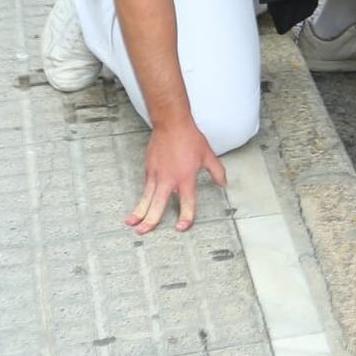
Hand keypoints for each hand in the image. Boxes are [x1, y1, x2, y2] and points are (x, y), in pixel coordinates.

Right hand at [127, 119, 226, 234]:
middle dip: (150, 220)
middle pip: (157, 204)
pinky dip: (142, 197)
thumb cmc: (190, 138)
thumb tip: (223, 183)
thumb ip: (217, 172)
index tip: (182, 227)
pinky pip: (146, 187)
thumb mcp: (208, 156)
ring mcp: (156, 174)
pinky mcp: (148, 169)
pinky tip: (140, 205)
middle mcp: (168, 179)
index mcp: (185, 178)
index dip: (185, 216)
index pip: (186, 202)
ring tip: (131, 223)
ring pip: (146, 197)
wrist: (171, 123)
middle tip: (143, 232)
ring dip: (138, 211)